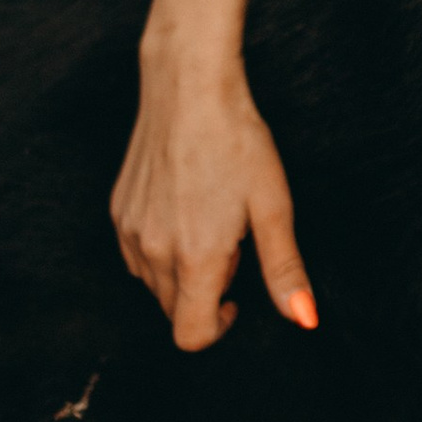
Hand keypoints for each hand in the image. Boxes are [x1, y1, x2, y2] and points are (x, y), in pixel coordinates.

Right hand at [112, 0, 316, 351]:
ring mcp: (130, 231)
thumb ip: (284, 269)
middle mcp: (154, 251)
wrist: (189, 86)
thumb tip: (303, 318)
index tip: (236, 297)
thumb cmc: (236, 140)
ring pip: (152, 284)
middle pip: (173, 310)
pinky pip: (136, 254)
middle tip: (230, 241)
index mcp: (196, 257)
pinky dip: (160, 249)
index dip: (218, 327)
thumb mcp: (272, 205)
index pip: (191, 335)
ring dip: (181, 272)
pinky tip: (184, 208)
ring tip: (209, 219)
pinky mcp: (118, 210)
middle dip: (205, 292)